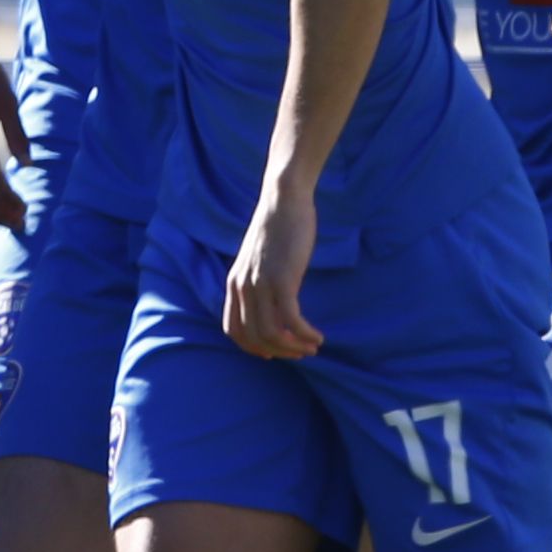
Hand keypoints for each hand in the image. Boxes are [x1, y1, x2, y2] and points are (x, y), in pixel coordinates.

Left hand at [225, 183, 322, 358]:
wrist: (283, 199)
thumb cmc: (278, 226)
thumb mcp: (259, 257)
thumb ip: (259, 279)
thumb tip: (273, 299)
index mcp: (234, 283)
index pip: (233, 329)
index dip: (252, 347)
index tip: (272, 352)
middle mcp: (243, 287)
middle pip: (254, 337)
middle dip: (278, 351)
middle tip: (300, 352)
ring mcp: (261, 284)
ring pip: (271, 334)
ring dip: (293, 347)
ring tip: (312, 347)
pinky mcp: (282, 280)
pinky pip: (290, 320)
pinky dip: (304, 334)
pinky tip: (318, 336)